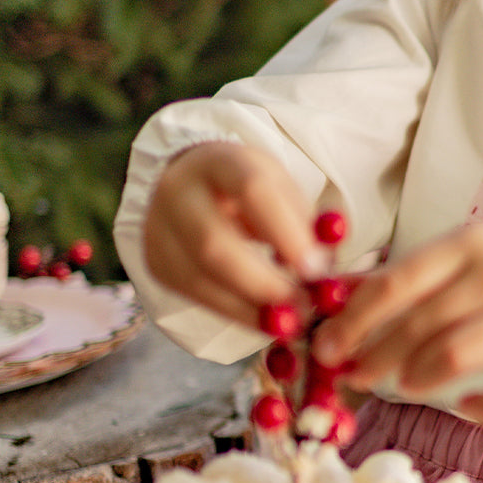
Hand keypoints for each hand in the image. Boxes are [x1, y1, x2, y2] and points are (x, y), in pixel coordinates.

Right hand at [144, 142, 318, 330]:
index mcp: (220, 161)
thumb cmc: (251, 188)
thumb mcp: (283, 188)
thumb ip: (307, 223)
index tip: (316, 269)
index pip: (253, 191)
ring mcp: (159, 229)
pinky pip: (194, 296)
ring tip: (290, 321)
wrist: (194, 182)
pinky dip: (234, 313)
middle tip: (303, 307)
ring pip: (200, 279)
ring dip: (250, 309)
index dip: (286, 234)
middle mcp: (178, 191)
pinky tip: (263, 319)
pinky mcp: (156, 262)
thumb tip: (326, 266)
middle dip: (264, 284)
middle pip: (215, 245)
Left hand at [310, 223, 482, 423]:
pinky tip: (464, 405)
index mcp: (472, 243)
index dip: (354, 320)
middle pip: (418, 326)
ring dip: (417, 379)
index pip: (397, 282)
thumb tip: (350, 297)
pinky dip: (477, 409)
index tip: (327, 345)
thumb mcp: (482, 246)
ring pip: (452, 359)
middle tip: (354, 376)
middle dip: (374, 356)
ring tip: (405, 383)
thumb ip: (424, 271)